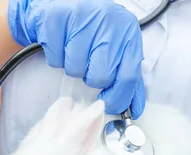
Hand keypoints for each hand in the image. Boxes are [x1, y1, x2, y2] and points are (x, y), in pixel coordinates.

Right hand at [7, 0, 145, 117]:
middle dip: (90, 77)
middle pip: (100, 77)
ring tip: (73, 49)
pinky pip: (56, 59)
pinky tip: (61, 43)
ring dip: (72, 66)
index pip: (129, 77)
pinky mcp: (56, 19)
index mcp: (128, 31)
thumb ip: (126, 77)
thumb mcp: (117, 47)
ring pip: (75, 69)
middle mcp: (108, 21)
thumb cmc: (92, 29)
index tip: (107, 104)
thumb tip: (135, 108)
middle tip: (87, 61)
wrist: (63, 3)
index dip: (117, 97)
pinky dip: (56, 57)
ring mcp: (82, 18)